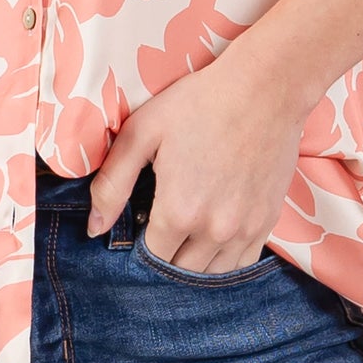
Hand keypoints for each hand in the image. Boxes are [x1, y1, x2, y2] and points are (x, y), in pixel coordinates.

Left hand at [86, 49, 317, 272]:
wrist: (265, 88)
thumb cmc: (200, 103)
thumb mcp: (142, 132)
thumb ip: (112, 184)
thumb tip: (93, 229)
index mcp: (178, 211)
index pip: (150, 259)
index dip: (138, 248)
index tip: (137, 227)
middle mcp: (214, 231)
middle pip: (179, 272)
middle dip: (164, 257)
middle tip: (158, 228)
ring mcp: (246, 229)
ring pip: (212, 274)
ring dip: (194, 263)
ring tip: (184, 236)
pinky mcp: (268, 222)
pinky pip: (242, 263)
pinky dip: (224, 259)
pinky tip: (213, 236)